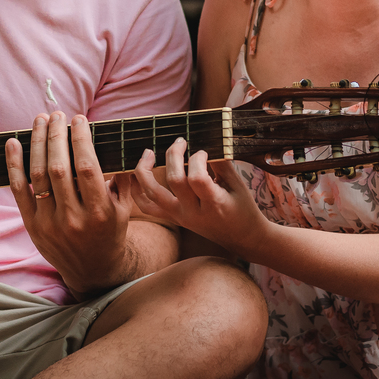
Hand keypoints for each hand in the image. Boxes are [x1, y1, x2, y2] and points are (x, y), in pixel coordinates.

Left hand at [6, 111, 133, 294]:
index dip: (81, 140)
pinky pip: (19, 191)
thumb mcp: (125, 209)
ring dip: (37, 143)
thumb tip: (123, 145)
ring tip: (40, 120)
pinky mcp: (32, 226)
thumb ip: (123, 179)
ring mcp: (50, 223)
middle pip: (59, 168)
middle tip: (57, 114)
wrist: (92, 271)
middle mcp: (73, 219)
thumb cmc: (111, 232)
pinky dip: (14, 165)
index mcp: (99, 212)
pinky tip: (14, 142)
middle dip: (56, 136)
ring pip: (38, 175)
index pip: (87, 168)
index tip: (78, 119)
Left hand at [131, 138, 266, 253]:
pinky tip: (136, 175)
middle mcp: (193, 212)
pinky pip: (148, 207)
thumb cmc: (243, 207)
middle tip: (180, 141)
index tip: (204, 152)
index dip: (198, 159)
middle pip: (174, 181)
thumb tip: (205, 142)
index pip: (197, 178)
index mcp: (214, 204)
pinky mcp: (174, 218)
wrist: (242, 237)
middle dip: (173, 155)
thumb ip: (221, 164)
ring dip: (145, 171)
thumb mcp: (238, 185)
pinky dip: (137, 191)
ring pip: (153, 195)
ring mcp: (180, 217)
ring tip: (148, 152)